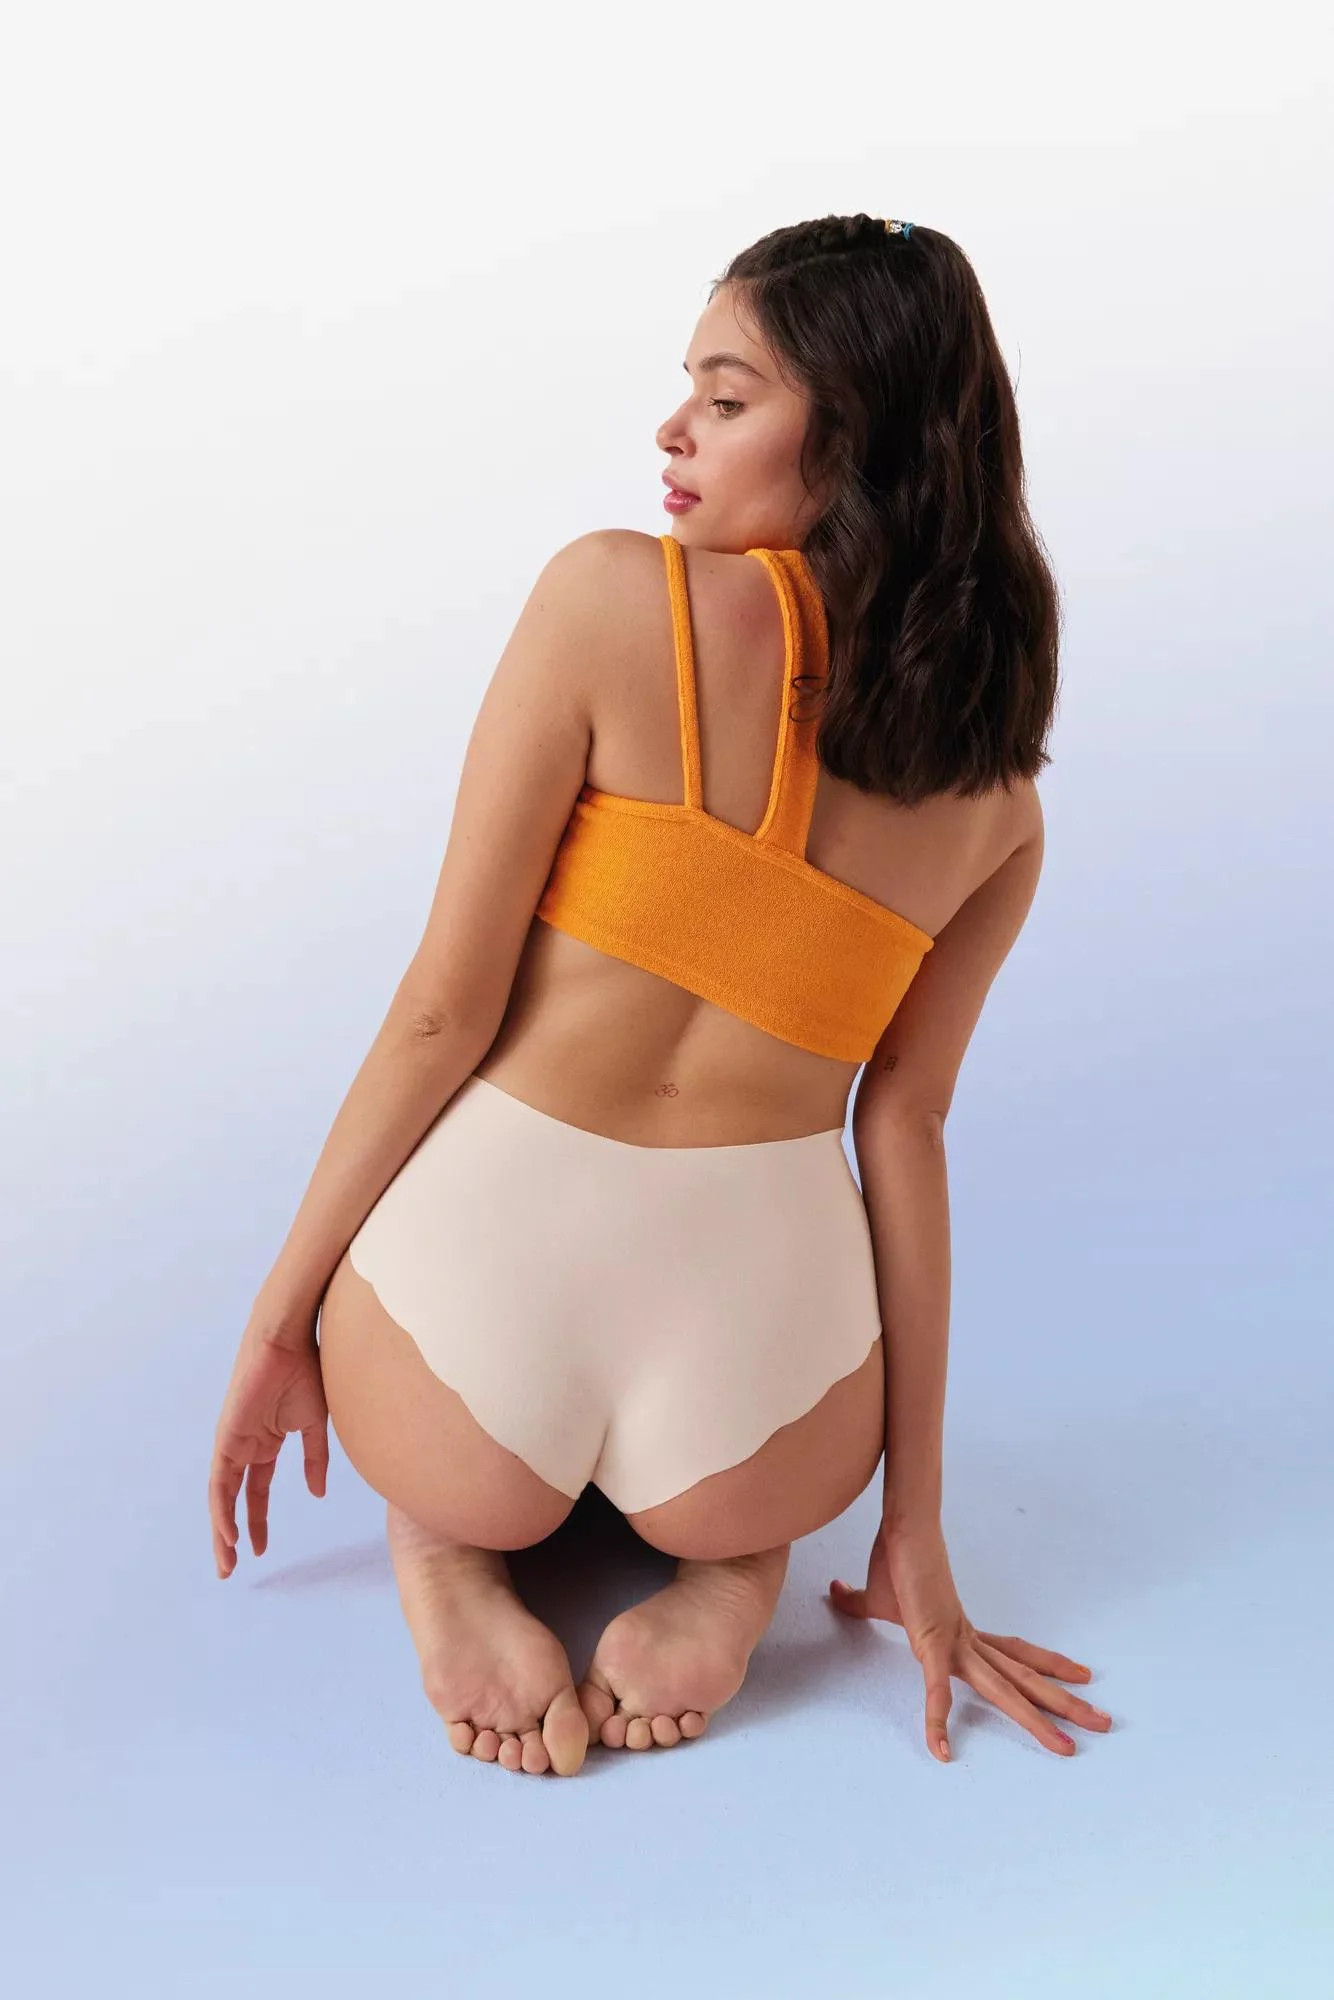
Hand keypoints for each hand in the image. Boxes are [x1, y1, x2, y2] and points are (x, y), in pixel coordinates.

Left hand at [209, 1309, 329, 1578]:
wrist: (289, 1339)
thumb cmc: (306, 1371)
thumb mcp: (315, 1424)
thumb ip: (315, 1459)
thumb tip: (316, 1494)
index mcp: (265, 1444)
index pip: (256, 1492)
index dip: (256, 1521)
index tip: (260, 1550)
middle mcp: (245, 1447)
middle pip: (233, 1501)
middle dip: (231, 1535)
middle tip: (230, 1569)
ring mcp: (233, 1443)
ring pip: (221, 1498)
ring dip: (221, 1531)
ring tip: (226, 1562)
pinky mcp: (226, 1437)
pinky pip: (220, 1482)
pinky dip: (222, 1509)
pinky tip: (226, 1532)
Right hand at [828, 1519, 1111, 1760]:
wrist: (902, 1528)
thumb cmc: (895, 1558)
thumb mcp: (875, 1597)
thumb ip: (859, 1603)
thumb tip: (836, 1591)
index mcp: (963, 1632)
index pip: (1016, 1654)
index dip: (1048, 1665)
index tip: (1080, 1676)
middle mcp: (969, 1641)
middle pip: (1025, 1678)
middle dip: (1065, 1703)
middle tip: (1105, 1724)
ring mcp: (955, 1644)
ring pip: (1005, 1690)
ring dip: (1038, 1719)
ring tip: (1068, 1748)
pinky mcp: (930, 1642)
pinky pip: (935, 1690)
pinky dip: (937, 1720)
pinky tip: (941, 1751)